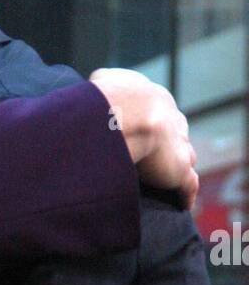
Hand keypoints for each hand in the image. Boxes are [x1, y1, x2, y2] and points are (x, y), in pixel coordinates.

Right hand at [89, 68, 197, 208]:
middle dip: (172, 144)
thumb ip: (105, 83)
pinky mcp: (180, 170)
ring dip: (180, 167)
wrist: (125, 114)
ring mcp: (179, 146)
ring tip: (172, 179)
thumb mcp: (103, 81)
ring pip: (187, 157)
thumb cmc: (110, 97)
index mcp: (157, 99)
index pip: (162, 113)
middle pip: (179, 134)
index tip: (147, 133)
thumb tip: (96, 83)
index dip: (156, 124)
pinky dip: (186, 194)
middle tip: (161, 157)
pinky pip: (188, 185)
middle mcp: (173, 120)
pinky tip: (183, 203)